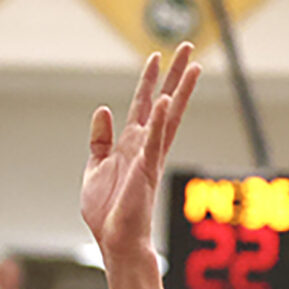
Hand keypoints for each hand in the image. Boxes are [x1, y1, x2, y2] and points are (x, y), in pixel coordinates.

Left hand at [81, 44, 198, 259]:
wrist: (115, 240)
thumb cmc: (107, 212)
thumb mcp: (95, 168)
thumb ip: (100, 139)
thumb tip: (103, 110)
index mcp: (131, 145)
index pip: (142, 105)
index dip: (149, 81)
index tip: (156, 57)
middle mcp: (144, 146)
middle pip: (164, 102)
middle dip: (175, 75)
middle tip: (188, 48)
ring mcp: (148, 156)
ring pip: (167, 116)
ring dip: (179, 90)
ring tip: (193, 65)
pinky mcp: (145, 170)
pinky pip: (153, 142)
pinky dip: (157, 122)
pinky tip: (164, 102)